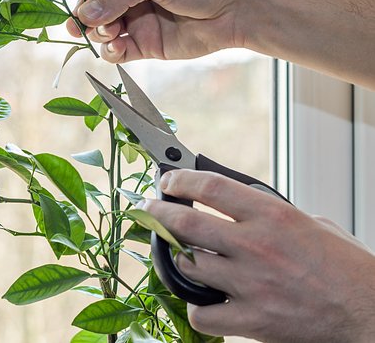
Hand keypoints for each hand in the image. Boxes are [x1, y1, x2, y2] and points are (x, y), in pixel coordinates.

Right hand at [63, 0, 249, 63]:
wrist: (238, 10)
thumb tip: (84, 14)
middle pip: (94, 5)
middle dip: (84, 14)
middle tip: (78, 23)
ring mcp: (138, 19)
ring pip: (102, 30)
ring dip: (98, 33)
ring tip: (111, 32)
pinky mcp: (146, 45)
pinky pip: (117, 51)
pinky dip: (111, 51)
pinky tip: (118, 47)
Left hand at [142, 169, 374, 342]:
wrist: (370, 311)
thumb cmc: (346, 268)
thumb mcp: (311, 223)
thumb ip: (271, 214)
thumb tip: (241, 207)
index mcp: (272, 216)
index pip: (210, 188)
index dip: (180, 181)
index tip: (167, 181)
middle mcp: (255, 246)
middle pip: (186, 224)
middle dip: (158, 213)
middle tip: (148, 209)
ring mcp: (250, 284)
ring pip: (188, 266)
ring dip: (177, 259)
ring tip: (179, 254)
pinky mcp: (252, 319)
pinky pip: (202, 314)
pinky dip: (196, 307)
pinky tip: (203, 301)